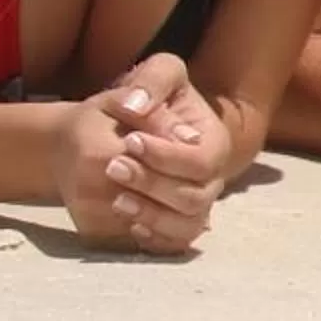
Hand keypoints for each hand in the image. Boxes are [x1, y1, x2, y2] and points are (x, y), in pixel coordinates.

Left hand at [58, 53, 220, 252]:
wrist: (107, 134)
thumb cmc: (136, 103)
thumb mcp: (150, 75)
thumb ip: (152, 81)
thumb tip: (139, 108)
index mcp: (213, 141)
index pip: (204, 160)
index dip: (168, 156)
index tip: (130, 141)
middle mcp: (211, 179)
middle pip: (195, 197)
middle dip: (152, 183)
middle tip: (113, 166)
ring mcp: (195, 206)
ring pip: (187, 226)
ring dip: (151, 215)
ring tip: (117, 199)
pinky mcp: (174, 226)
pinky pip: (173, 245)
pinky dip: (152, 238)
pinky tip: (127, 221)